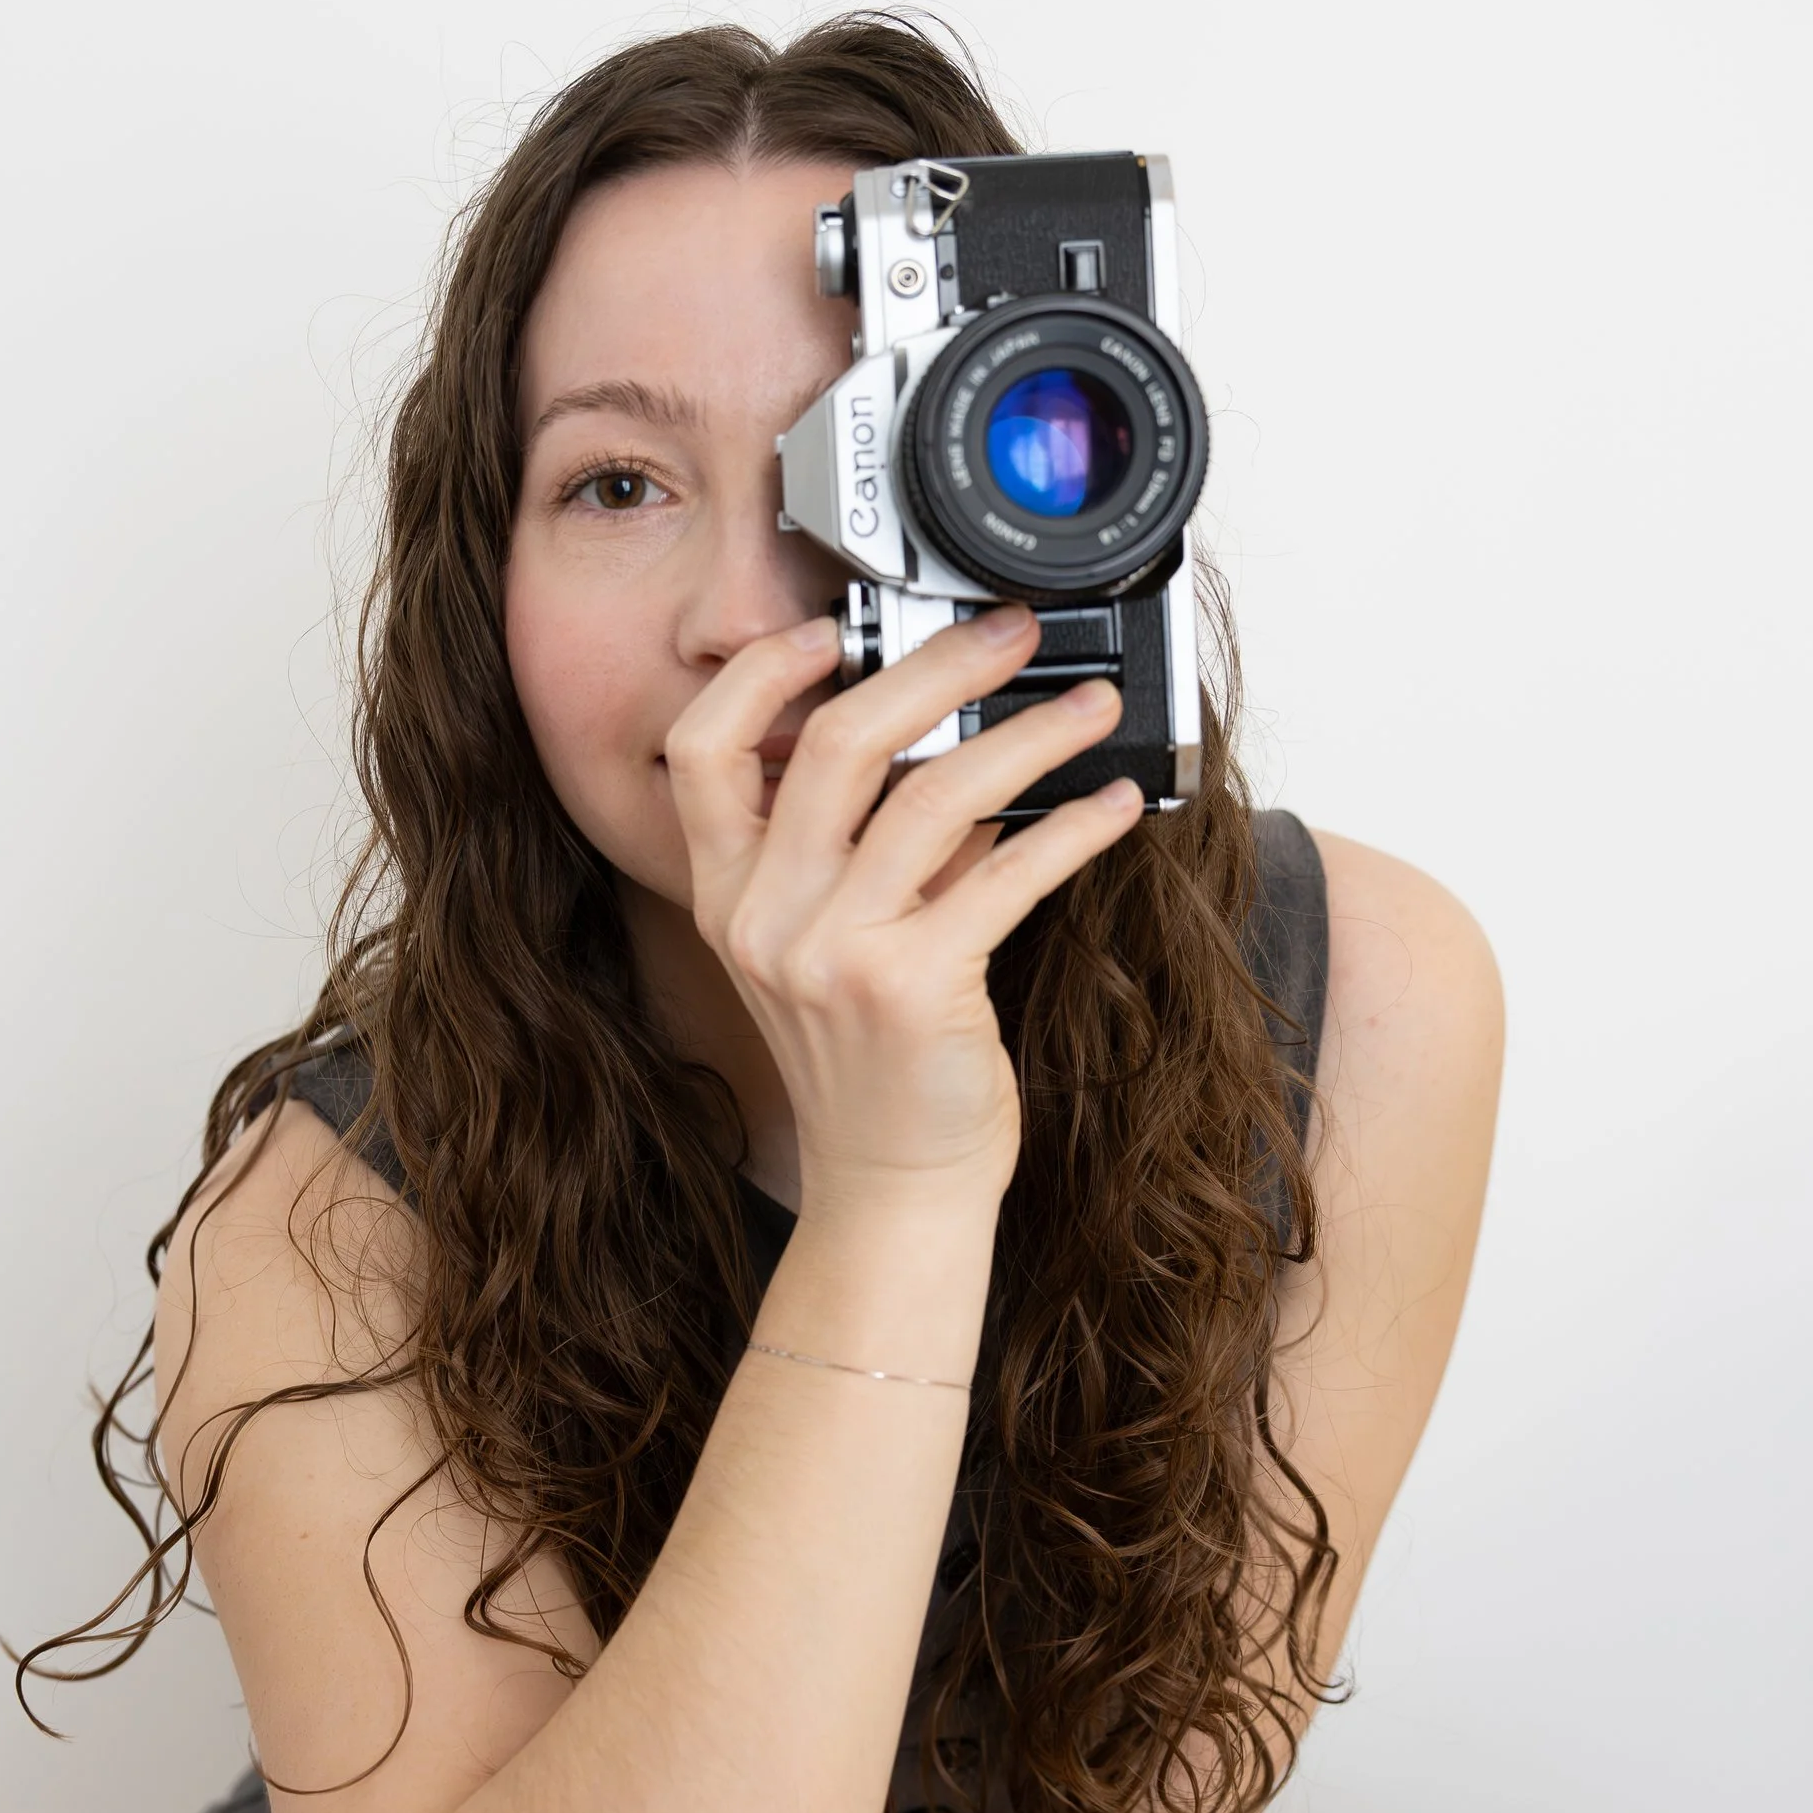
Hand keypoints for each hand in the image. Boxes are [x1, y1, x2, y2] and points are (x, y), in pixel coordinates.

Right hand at [665, 607, 1142, 1210]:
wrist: (890, 1184)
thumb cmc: (870, 1064)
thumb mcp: (832, 944)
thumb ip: (871, 849)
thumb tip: (957, 746)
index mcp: (728, 894)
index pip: (702, 750)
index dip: (760, 675)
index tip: (828, 628)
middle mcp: (766, 917)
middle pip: (835, 741)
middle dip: (936, 667)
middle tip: (1009, 635)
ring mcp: (833, 953)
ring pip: (931, 793)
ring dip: (1027, 735)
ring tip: (1087, 709)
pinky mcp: (913, 988)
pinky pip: (1006, 873)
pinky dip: (1071, 826)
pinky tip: (1110, 803)